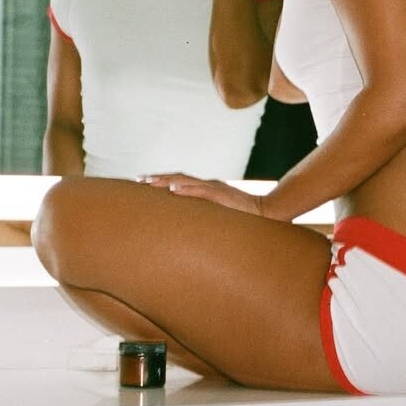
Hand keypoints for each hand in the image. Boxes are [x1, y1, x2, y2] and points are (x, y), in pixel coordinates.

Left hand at [140, 173, 262, 214]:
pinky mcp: (222, 195)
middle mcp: (208, 185)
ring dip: (166, 181)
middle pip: (178, 178)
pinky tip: (173, 190)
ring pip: (186, 181)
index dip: (162, 182)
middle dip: (158, 179)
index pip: (180, 182)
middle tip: (138, 180)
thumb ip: (206, 217)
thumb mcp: (220, 216)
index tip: (143, 184)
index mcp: (206, 190)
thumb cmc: (244, 218)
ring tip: (149, 183)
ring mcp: (215, 189)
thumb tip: (189, 227)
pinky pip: (201, 190)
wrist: (267, 213)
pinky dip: (187, 189)